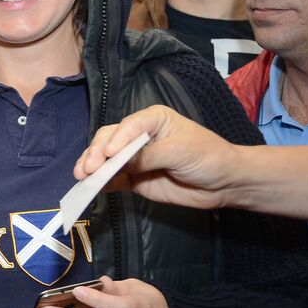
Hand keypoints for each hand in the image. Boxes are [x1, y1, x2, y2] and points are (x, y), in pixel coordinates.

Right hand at [73, 105, 237, 209]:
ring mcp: (134, 159)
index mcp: (152, 120)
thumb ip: (148, 156)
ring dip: (92, 167)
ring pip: (105, 159)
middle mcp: (138, 136)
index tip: (107, 154)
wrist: (225, 184)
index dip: (115, 140)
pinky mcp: (133, 179)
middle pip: (109, 140)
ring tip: (82, 177)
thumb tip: (119, 163)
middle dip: (96, 153)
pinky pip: (112, 179)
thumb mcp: (180, 151)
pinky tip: (91, 187)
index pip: (127, 127)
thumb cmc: (208, 157)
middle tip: (89, 169)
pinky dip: (101, 183)